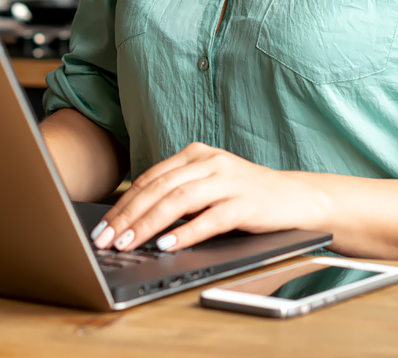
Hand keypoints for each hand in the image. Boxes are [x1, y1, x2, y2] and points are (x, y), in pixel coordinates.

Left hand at [90, 142, 330, 252]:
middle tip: (107, 239)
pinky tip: (169, 245)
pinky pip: (211, 217)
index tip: (103, 227)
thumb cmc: (244, 195)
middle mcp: (209, 161)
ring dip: (150, 224)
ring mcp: (228, 180)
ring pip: (180, 200)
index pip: (150, 178)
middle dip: (129, 215)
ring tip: (129, 243)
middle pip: (160, 188)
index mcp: (195, 153)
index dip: (124, 203)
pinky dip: (187, 232)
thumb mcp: (207, 184)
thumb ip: (177, 192)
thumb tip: (133, 219)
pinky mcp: (245, 202)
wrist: (294, 197)